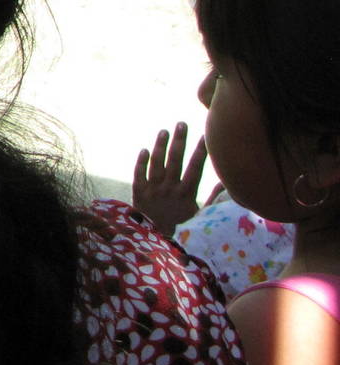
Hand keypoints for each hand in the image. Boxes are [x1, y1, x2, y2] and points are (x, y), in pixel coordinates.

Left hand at [132, 121, 208, 235]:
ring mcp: (153, 189)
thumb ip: (212, 200)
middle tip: (182, 123)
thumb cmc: (181, 227)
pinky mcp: (138, 192)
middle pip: (175, 160)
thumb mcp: (200, 216)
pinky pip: (138, 174)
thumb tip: (226, 185)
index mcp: (186, 194)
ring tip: (164, 131)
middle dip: (179, 141)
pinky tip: (144, 149)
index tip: (206, 136)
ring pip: (156, 163)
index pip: (195, 169)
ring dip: (160, 146)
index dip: (201, 152)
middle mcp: (169, 189)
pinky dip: (141, 162)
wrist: (156, 241)